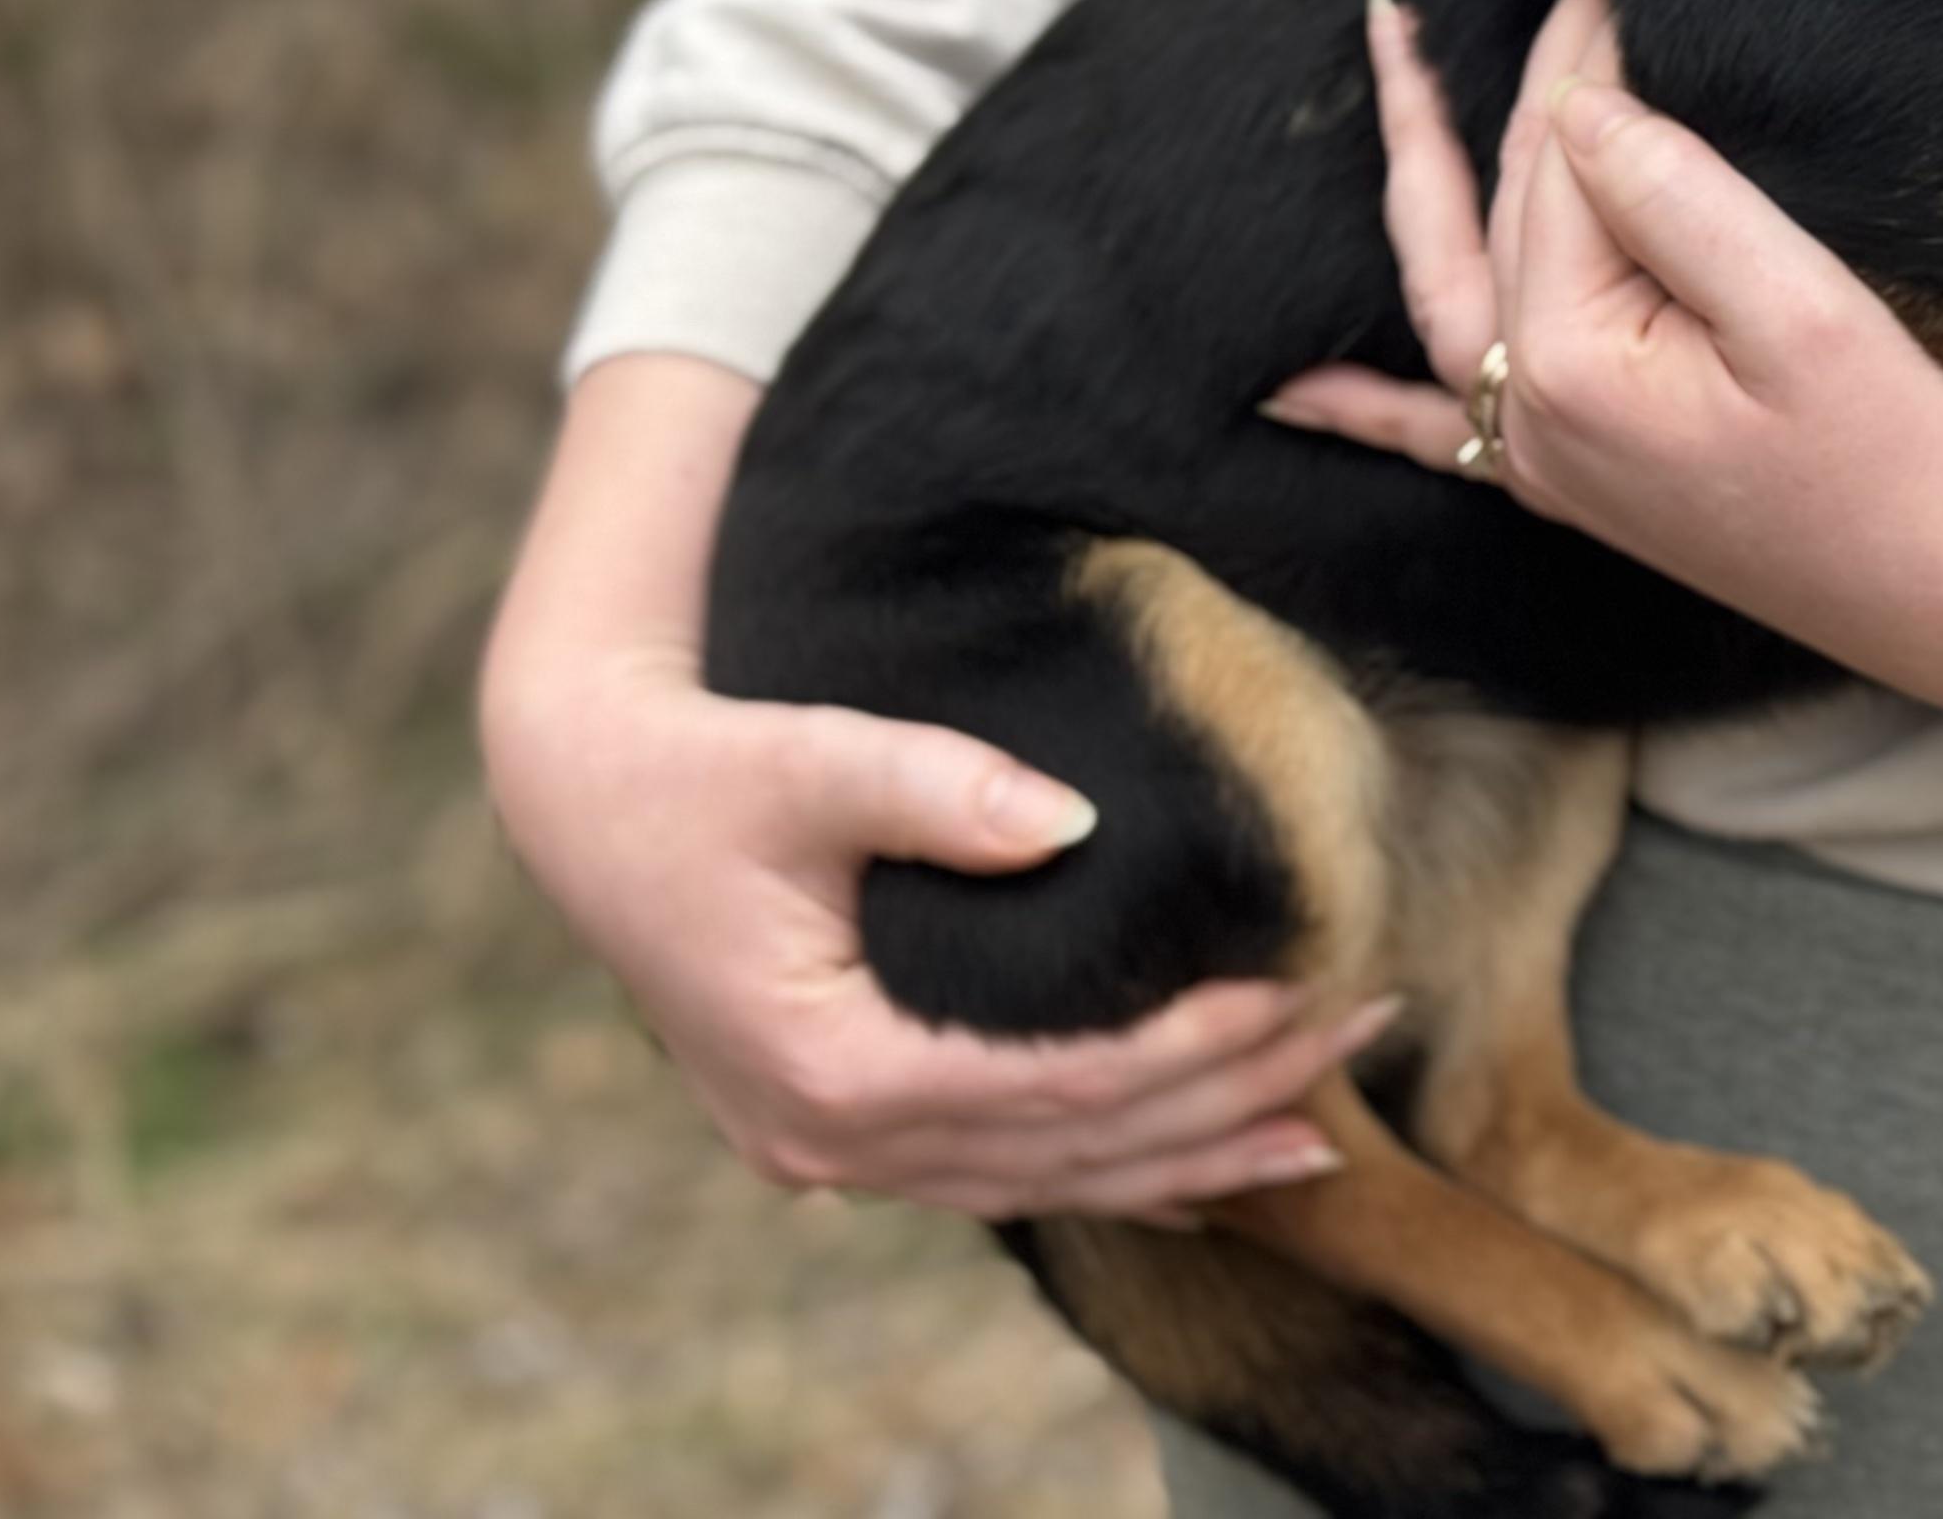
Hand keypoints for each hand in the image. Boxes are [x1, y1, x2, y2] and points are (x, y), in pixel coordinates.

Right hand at [482, 354, 1395, 1221]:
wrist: (580, 796)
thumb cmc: (696, 764)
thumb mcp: (805, 757)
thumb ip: (932, 782)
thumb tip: (1070, 819)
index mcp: (830, 1069)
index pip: (1058, 1088)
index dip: (1191, 1053)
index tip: (1303, 994)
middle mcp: (831, 1145)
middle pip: (1071, 1154)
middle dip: (1230, 1107)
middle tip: (1362, 1035)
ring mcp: (830, 1154)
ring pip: (1044, 1185)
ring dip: (1187, 1163)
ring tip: (1324, 1137)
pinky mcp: (840, 1127)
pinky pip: (998, 1173)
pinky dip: (1105, 1171)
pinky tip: (1198, 1178)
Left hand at [1257, 0, 1942, 725]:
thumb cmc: (1910, 458)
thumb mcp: (1802, 311)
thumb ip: (1672, 195)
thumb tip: (1578, 103)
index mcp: (1572, 364)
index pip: (1566, 159)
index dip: (1596, 47)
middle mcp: (1529, 418)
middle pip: (1514, 201)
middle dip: (1539, 76)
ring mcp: (1545, 460)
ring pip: (1453, 279)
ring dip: (1421, 171)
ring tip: (1392, 47)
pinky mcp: (1583, 489)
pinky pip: (1434, 438)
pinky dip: (1357, 408)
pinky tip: (1285, 392)